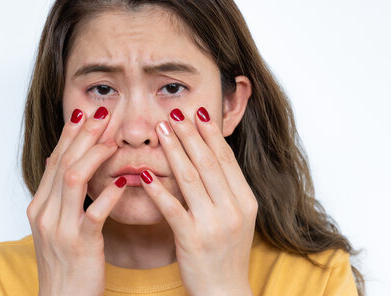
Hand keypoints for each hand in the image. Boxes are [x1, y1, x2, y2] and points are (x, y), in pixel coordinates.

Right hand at [26, 107, 125, 295]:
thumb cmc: (67, 262)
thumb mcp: (57, 226)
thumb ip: (62, 197)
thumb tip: (65, 165)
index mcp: (41, 206)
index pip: (55, 159)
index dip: (71, 134)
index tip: (87, 111)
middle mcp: (45, 212)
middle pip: (63, 162)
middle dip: (84, 135)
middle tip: (103, 112)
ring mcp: (59, 228)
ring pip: (73, 179)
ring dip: (94, 156)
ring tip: (113, 140)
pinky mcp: (79, 244)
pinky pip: (94, 213)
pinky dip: (108, 194)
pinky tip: (123, 180)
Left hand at [140, 107, 257, 295]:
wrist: (225, 292)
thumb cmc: (226, 253)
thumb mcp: (237, 218)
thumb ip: (227, 190)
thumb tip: (211, 157)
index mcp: (246, 201)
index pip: (226, 159)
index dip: (210, 133)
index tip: (196, 112)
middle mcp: (233, 209)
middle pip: (208, 163)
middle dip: (190, 134)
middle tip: (174, 113)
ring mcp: (214, 224)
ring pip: (191, 179)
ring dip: (174, 151)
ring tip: (161, 131)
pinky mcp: (193, 240)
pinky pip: (172, 209)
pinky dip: (158, 189)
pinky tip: (144, 174)